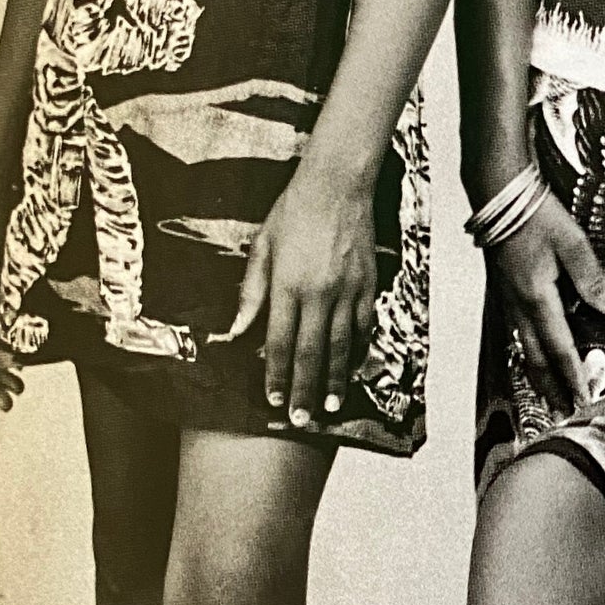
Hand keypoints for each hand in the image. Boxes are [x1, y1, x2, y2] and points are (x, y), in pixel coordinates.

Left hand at [227, 163, 379, 426]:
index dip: (277, 375)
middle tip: (303, 419)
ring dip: (335, 379)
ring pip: (341, 346)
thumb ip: (250, 293)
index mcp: (287, 285)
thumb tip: (237, 330)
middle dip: (306, 390)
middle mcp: (318, 293)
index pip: (280, 342)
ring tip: (331, 406)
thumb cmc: (293, 211)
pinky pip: (364, 326)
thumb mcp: (261, 248)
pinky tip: (354, 369)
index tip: (274, 401)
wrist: (337, 185)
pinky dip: (359, 350)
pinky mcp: (367, 285)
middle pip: (312, 352)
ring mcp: (347, 291)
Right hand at [489, 189, 604, 411]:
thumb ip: (594, 281)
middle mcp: (518, 306)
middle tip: (562, 411)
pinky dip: (526, 351)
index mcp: (537, 299)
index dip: (572, 377)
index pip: (559, 349)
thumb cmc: (535, 215)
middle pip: (534, 359)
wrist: (497, 192)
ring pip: (522, 347)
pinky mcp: (503, 289)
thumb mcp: (572, 245)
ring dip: (537, 373)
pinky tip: (531, 352)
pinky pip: (515, 331)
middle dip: (550, 387)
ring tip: (547, 392)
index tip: (583, 401)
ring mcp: (507, 299)